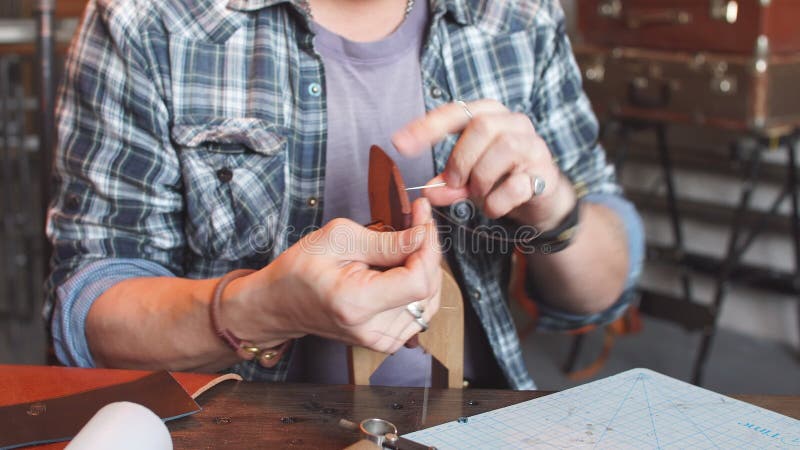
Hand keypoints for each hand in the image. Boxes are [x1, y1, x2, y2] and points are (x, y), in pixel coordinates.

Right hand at [225, 198, 440, 353]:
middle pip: (428, 289)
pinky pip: (420, 310)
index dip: (427, 247)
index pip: (418, 281)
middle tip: (418, 221)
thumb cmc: (300, 270)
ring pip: (429, 299)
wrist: (281, 304)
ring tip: (407, 243)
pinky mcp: (387, 340)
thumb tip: (421, 236)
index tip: (422, 219)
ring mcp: (381, 340)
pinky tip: (402, 266)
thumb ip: (386, 241)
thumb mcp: (338, 239)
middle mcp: (372, 330)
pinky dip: (418, 285)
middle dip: (428, 251)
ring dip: (425, 267)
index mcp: (357, 303)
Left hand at [392, 99, 575, 229]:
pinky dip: (496, 202)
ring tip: (477, 194)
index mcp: (490, 114)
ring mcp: (533, 146)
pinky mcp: (544, 173)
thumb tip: (428, 191)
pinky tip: (494, 206)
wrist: (541, 197)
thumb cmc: (499, 178)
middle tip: (454, 182)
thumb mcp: (467, 179)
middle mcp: (514, 122)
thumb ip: (448, 182)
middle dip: (460, 159)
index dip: (427, 127)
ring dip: (480, 180)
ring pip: (502, 149)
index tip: (399, 143)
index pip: (455, 112)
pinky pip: (515, 185)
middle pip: (482, 126)